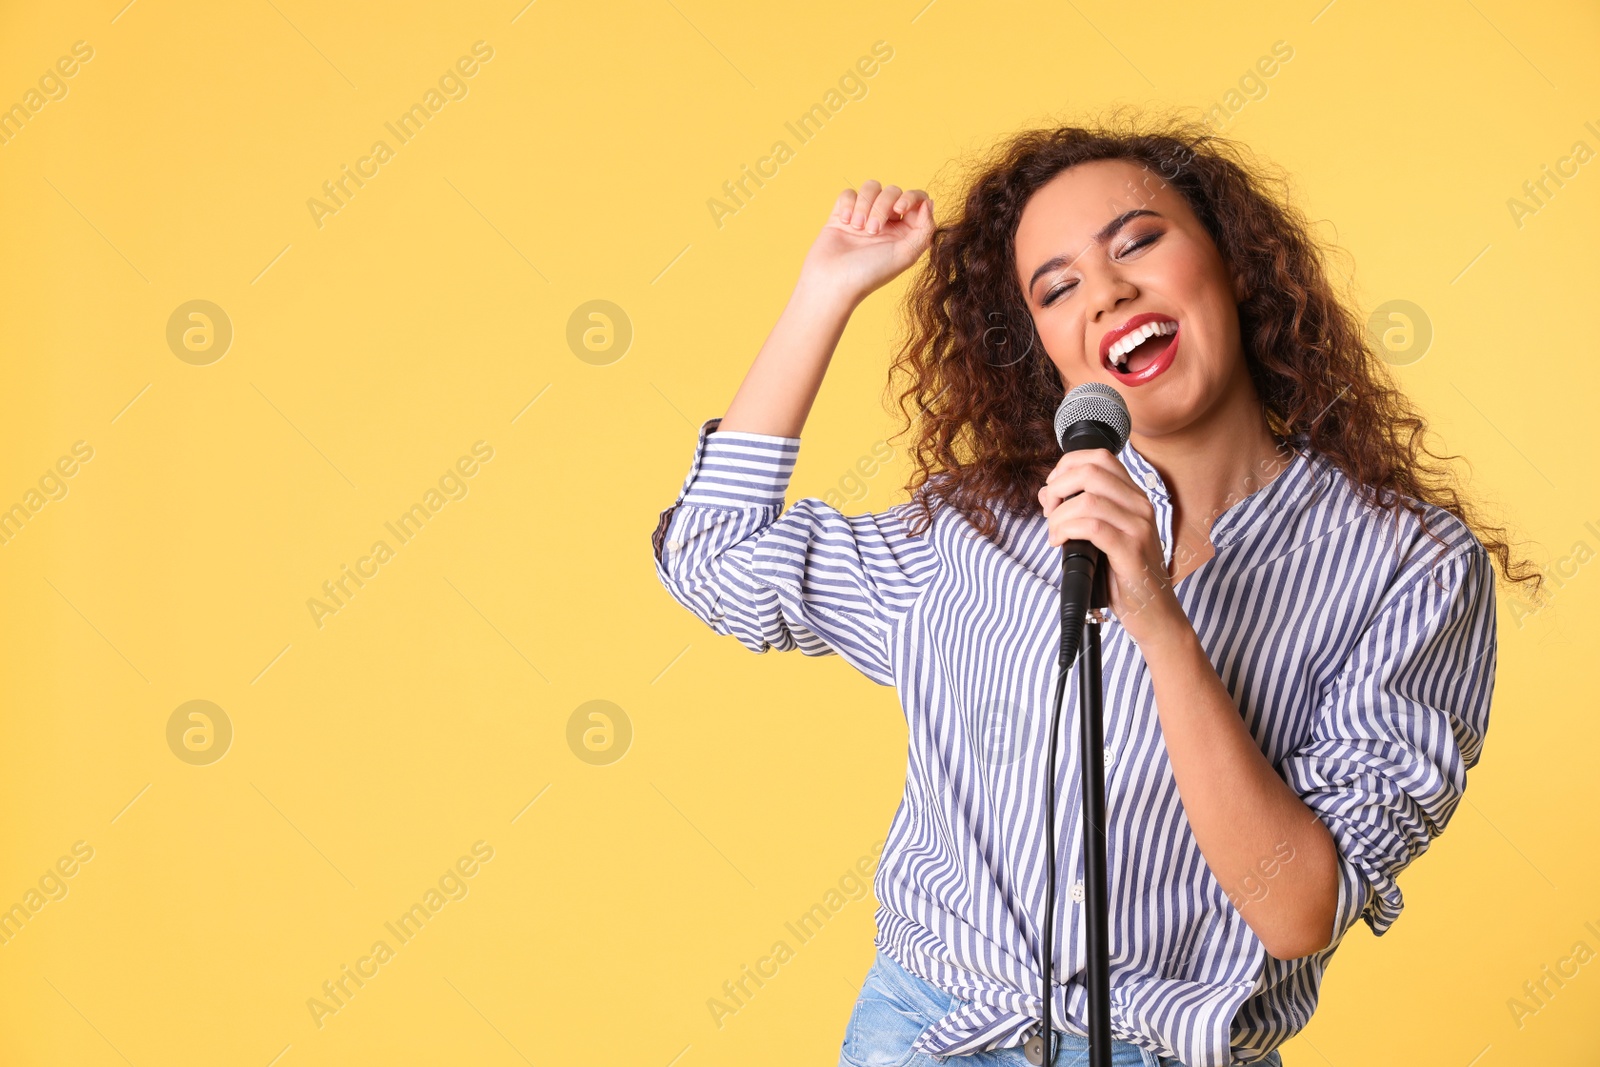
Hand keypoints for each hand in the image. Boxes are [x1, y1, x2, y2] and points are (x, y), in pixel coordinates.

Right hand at [799, 180, 935, 304]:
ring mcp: (863, 217)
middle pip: (892, 191)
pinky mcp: (842, 215)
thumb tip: (929, 203)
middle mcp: (886, 223)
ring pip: (871, 188)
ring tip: (857, 227)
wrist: (832, 282)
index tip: (900, 209)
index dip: (910, 197)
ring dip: (865, 204)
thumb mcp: (906, 254)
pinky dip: (848, 204)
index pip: (916, 200)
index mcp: (904, 232)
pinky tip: (845, 222)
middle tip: (872, 232)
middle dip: (882, 206)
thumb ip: (925, 229)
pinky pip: (849, 193)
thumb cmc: (869, 273)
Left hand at [1037, 449, 1191, 652]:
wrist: (1154, 612)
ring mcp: (1139, 527)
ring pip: (1087, 500)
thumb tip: (1046, 493)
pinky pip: (1092, 526)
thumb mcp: (1101, 536)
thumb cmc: (1125, 575)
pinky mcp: (1132, 550)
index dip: (1067, 466)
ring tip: (1054, 534)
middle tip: (1050, 511)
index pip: (1100, 457)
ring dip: (1059, 516)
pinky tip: (1060, 543)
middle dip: (1058, 487)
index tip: (1053, 489)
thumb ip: (1077, 510)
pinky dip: (1066, 530)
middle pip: (1090, 471)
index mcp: (1134, 497)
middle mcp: (1140, 505)